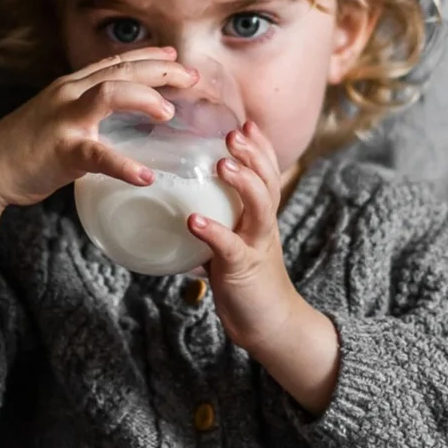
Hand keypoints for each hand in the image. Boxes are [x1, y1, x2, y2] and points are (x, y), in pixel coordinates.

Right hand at [0, 49, 198, 296]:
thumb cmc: (25, 147)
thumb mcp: (59, 116)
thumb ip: (87, 112)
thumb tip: (122, 117)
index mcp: (72, 85)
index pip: (117, 61)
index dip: (149, 55)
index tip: (176, 54)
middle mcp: (70, 93)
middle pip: (122, 70)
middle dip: (160, 69)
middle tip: (192, 77)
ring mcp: (64, 119)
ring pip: (110, 94)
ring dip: (144, 98)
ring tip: (169, 112)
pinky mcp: (61, 149)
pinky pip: (98, 154)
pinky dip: (124, 165)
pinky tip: (145, 176)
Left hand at [189, 121, 340, 413]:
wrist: (270, 325)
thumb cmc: (246, 281)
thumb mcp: (235, 243)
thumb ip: (216, 223)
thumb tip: (178, 208)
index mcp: (262, 216)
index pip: (268, 171)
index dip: (260, 146)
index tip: (246, 122)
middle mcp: (264, 224)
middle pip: (268, 180)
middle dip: (254, 153)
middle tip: (234, 132)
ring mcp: (256, 245)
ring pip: (260, 206)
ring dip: (242, 183)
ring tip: (223, 165)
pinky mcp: (243, 268)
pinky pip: (229, 246)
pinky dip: (213, 231)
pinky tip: (194, 220)